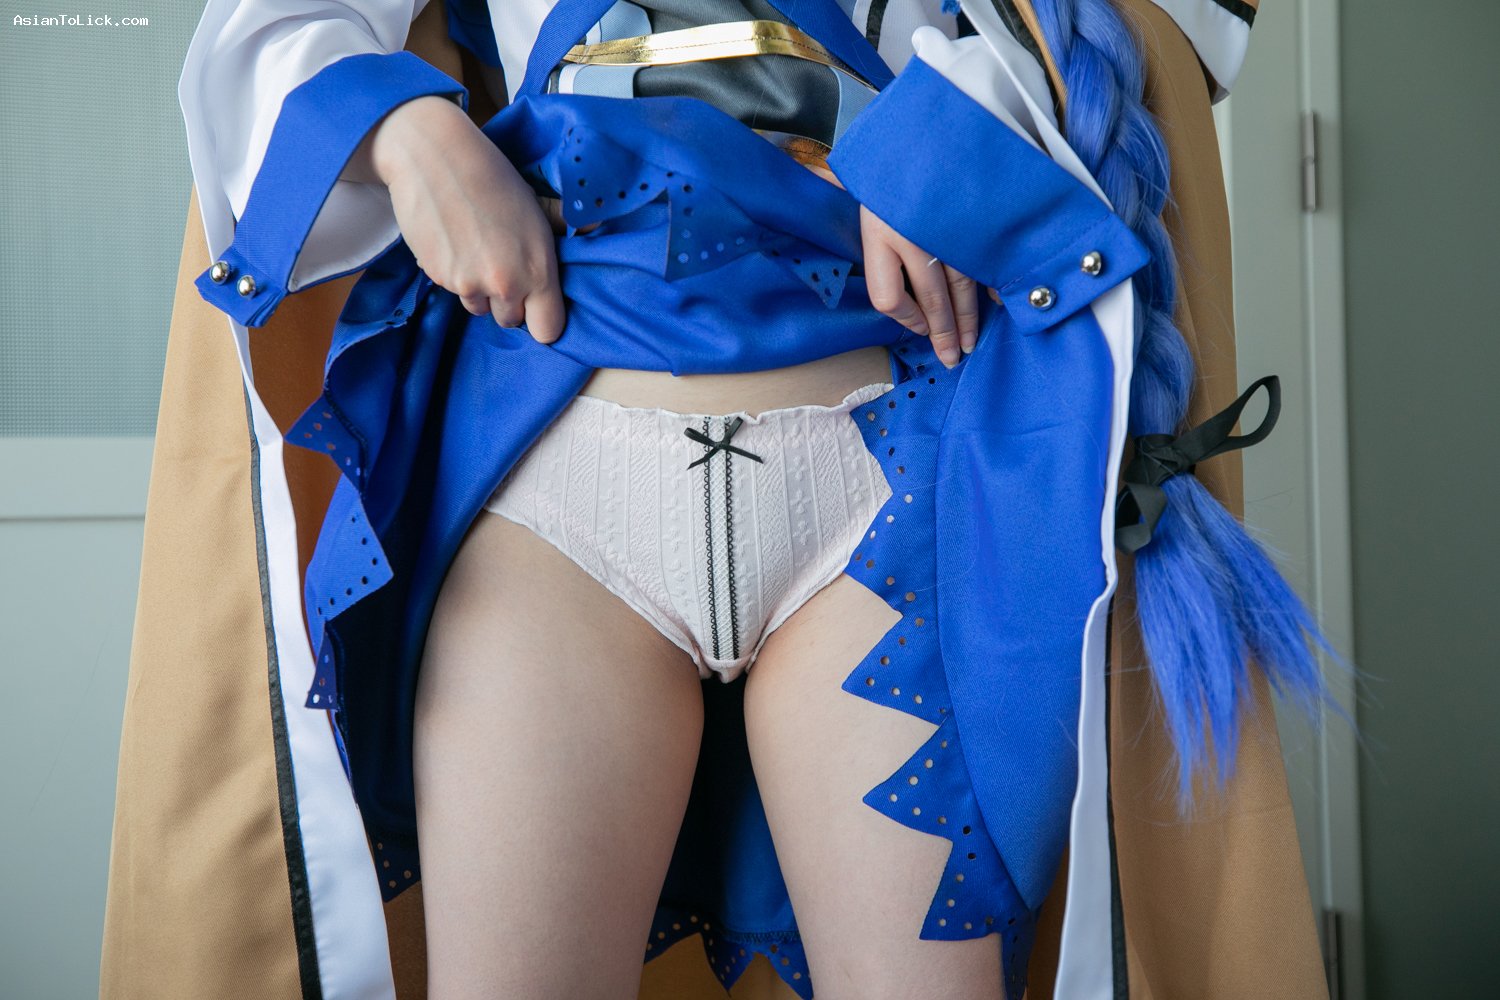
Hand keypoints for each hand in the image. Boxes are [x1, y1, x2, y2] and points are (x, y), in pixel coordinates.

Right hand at [360, 95, 566, 343]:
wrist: (434, 156)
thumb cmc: (493, 176)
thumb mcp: (536, 202)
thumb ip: (563, 224)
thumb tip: (594, 224)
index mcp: (538, 270)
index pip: (547, 330)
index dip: (542, 319)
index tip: (537, 304)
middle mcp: (505, 284)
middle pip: (511, 321)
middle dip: (509, 302)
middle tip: (503, 265)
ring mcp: (468, 284)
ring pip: (479, 308)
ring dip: (480, 290)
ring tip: (477, 250)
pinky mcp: (437, 277)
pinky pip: (453, 290)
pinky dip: (454, 275)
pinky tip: (455, 242)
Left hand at [804, 162, 998, 368]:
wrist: (934, 116)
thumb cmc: (887, 152)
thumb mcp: (854, 176)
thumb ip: (830, 194)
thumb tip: (804, 186)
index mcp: (880, 231)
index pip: (888, 297)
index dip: (903, 319)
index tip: (916, 329)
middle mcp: (915, 237)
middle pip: (931, 300)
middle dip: (944, 333)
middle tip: (952, 358)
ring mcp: (950, 232)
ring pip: (962, 287)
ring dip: (968, 319)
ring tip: (970, 343)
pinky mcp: (977, 223)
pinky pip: (985, 264)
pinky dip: (991, 288)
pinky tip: (994, 306)